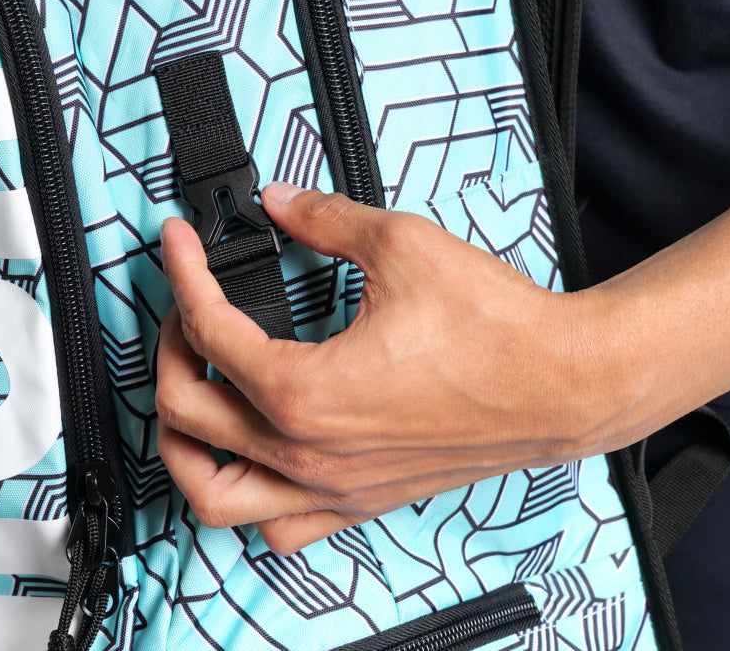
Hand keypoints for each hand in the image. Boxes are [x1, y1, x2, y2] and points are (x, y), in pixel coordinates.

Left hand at [156, 183, 626, 554]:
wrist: (563, 382)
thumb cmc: (496, 329)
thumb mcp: (399, 244)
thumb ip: (323, 217)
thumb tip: (279, 203)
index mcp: (306, 391)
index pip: (208, 331)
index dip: (183, 273)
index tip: (179, 242)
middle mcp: (310, 452)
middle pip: (185, 414)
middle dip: (165, 349)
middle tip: (183, 303)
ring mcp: (334, 487)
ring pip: (213, 496)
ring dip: (181, 444)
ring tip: (187, 392)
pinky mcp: (362, 500)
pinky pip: (277, 527)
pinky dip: (244, 497)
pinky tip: (250, 453)